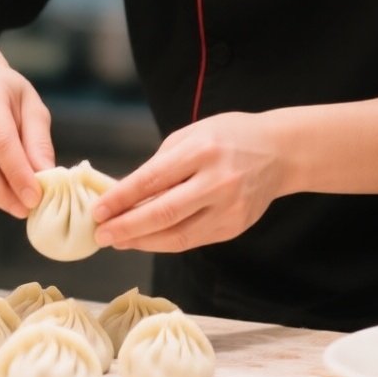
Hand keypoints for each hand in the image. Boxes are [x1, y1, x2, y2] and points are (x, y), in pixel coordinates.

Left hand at [92, 112, 290, 252]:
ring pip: (178, 235)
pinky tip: (146, 240)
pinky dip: (166, 241)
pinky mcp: (235, 227)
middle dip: (126, 227)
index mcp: (202, 151)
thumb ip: (160, 164)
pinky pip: (193, 240)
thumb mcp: (191, 134)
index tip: (97, 210)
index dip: (121, 199)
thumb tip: (123, 193)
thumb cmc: (228, 137)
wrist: (280, 152)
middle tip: (101, 235)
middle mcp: (217, 182)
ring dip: (142, 241)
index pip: (152, 180)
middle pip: (163, 213)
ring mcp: (229, 208)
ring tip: (118, 241)